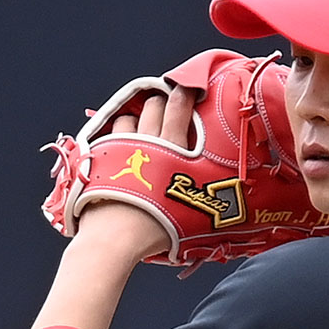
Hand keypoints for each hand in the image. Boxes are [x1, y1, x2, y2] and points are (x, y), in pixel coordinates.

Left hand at [73, 85, 197, 260]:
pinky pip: (107, 135)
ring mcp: (119, 147)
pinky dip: (114, 137)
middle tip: (167, 108)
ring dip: (136, 120)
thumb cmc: (155, 232)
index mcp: (172, 151)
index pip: (179, 106)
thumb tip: (229, 207)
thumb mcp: (195, 218)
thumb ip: (209, 203)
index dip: (185, 93)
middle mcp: (146, 142)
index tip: (189, 89)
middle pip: (153, 104)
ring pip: (128, 117)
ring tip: (141, 131)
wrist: (112, 240)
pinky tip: (119, 148)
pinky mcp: (100, 158)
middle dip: (161, 102)